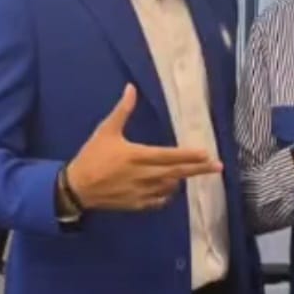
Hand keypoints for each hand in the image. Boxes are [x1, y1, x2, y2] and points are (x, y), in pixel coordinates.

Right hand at [65, 84, 221, 210]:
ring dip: (182, 179)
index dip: (189, 155)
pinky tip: (171, 188)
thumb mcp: (106, 131)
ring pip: (170, 187)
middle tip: (217, 167)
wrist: (76, 188)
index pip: (169, 156)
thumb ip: (122, 110)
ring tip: (195, 172)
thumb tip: (131, 88)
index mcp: (137, 156)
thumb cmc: (92, 157)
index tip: (207, 154)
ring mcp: (141, 192)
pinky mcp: (136, 204)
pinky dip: (167, 194)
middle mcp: (144, 176)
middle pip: (177, 173)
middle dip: (198, 169)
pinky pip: (159, 201)